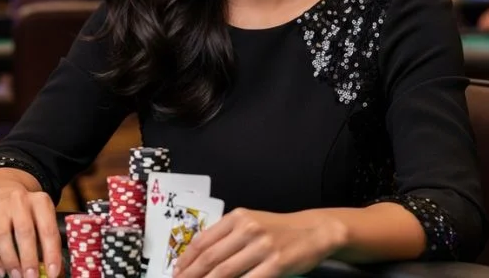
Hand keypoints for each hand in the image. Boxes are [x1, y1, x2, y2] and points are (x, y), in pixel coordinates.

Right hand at [0, 171, 62, 277]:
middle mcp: (19, 201)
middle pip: (24, 231)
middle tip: (31, 277)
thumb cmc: (30, 214)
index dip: (51, 253)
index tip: (52, 273)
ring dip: (10, 260)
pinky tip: (1, 272)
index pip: (47, 229)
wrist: (4, 195)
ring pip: (2, 236)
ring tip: (16, 276)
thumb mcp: (44, 220)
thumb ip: (48, 243)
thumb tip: (54, 271)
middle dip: (28, 258)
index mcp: (40, 201)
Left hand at [174, 208, 347, 277]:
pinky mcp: (276, 263)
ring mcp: (262, 246)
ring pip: (225, 272)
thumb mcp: (250, 222)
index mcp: (237, 217)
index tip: (176, 273)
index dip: (186, 260)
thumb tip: (200, 258)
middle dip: (192, 275)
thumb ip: (227, 236)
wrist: (312, 231)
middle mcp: (247, 229)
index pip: (203, 240)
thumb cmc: (277, 230)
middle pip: (210, 258)